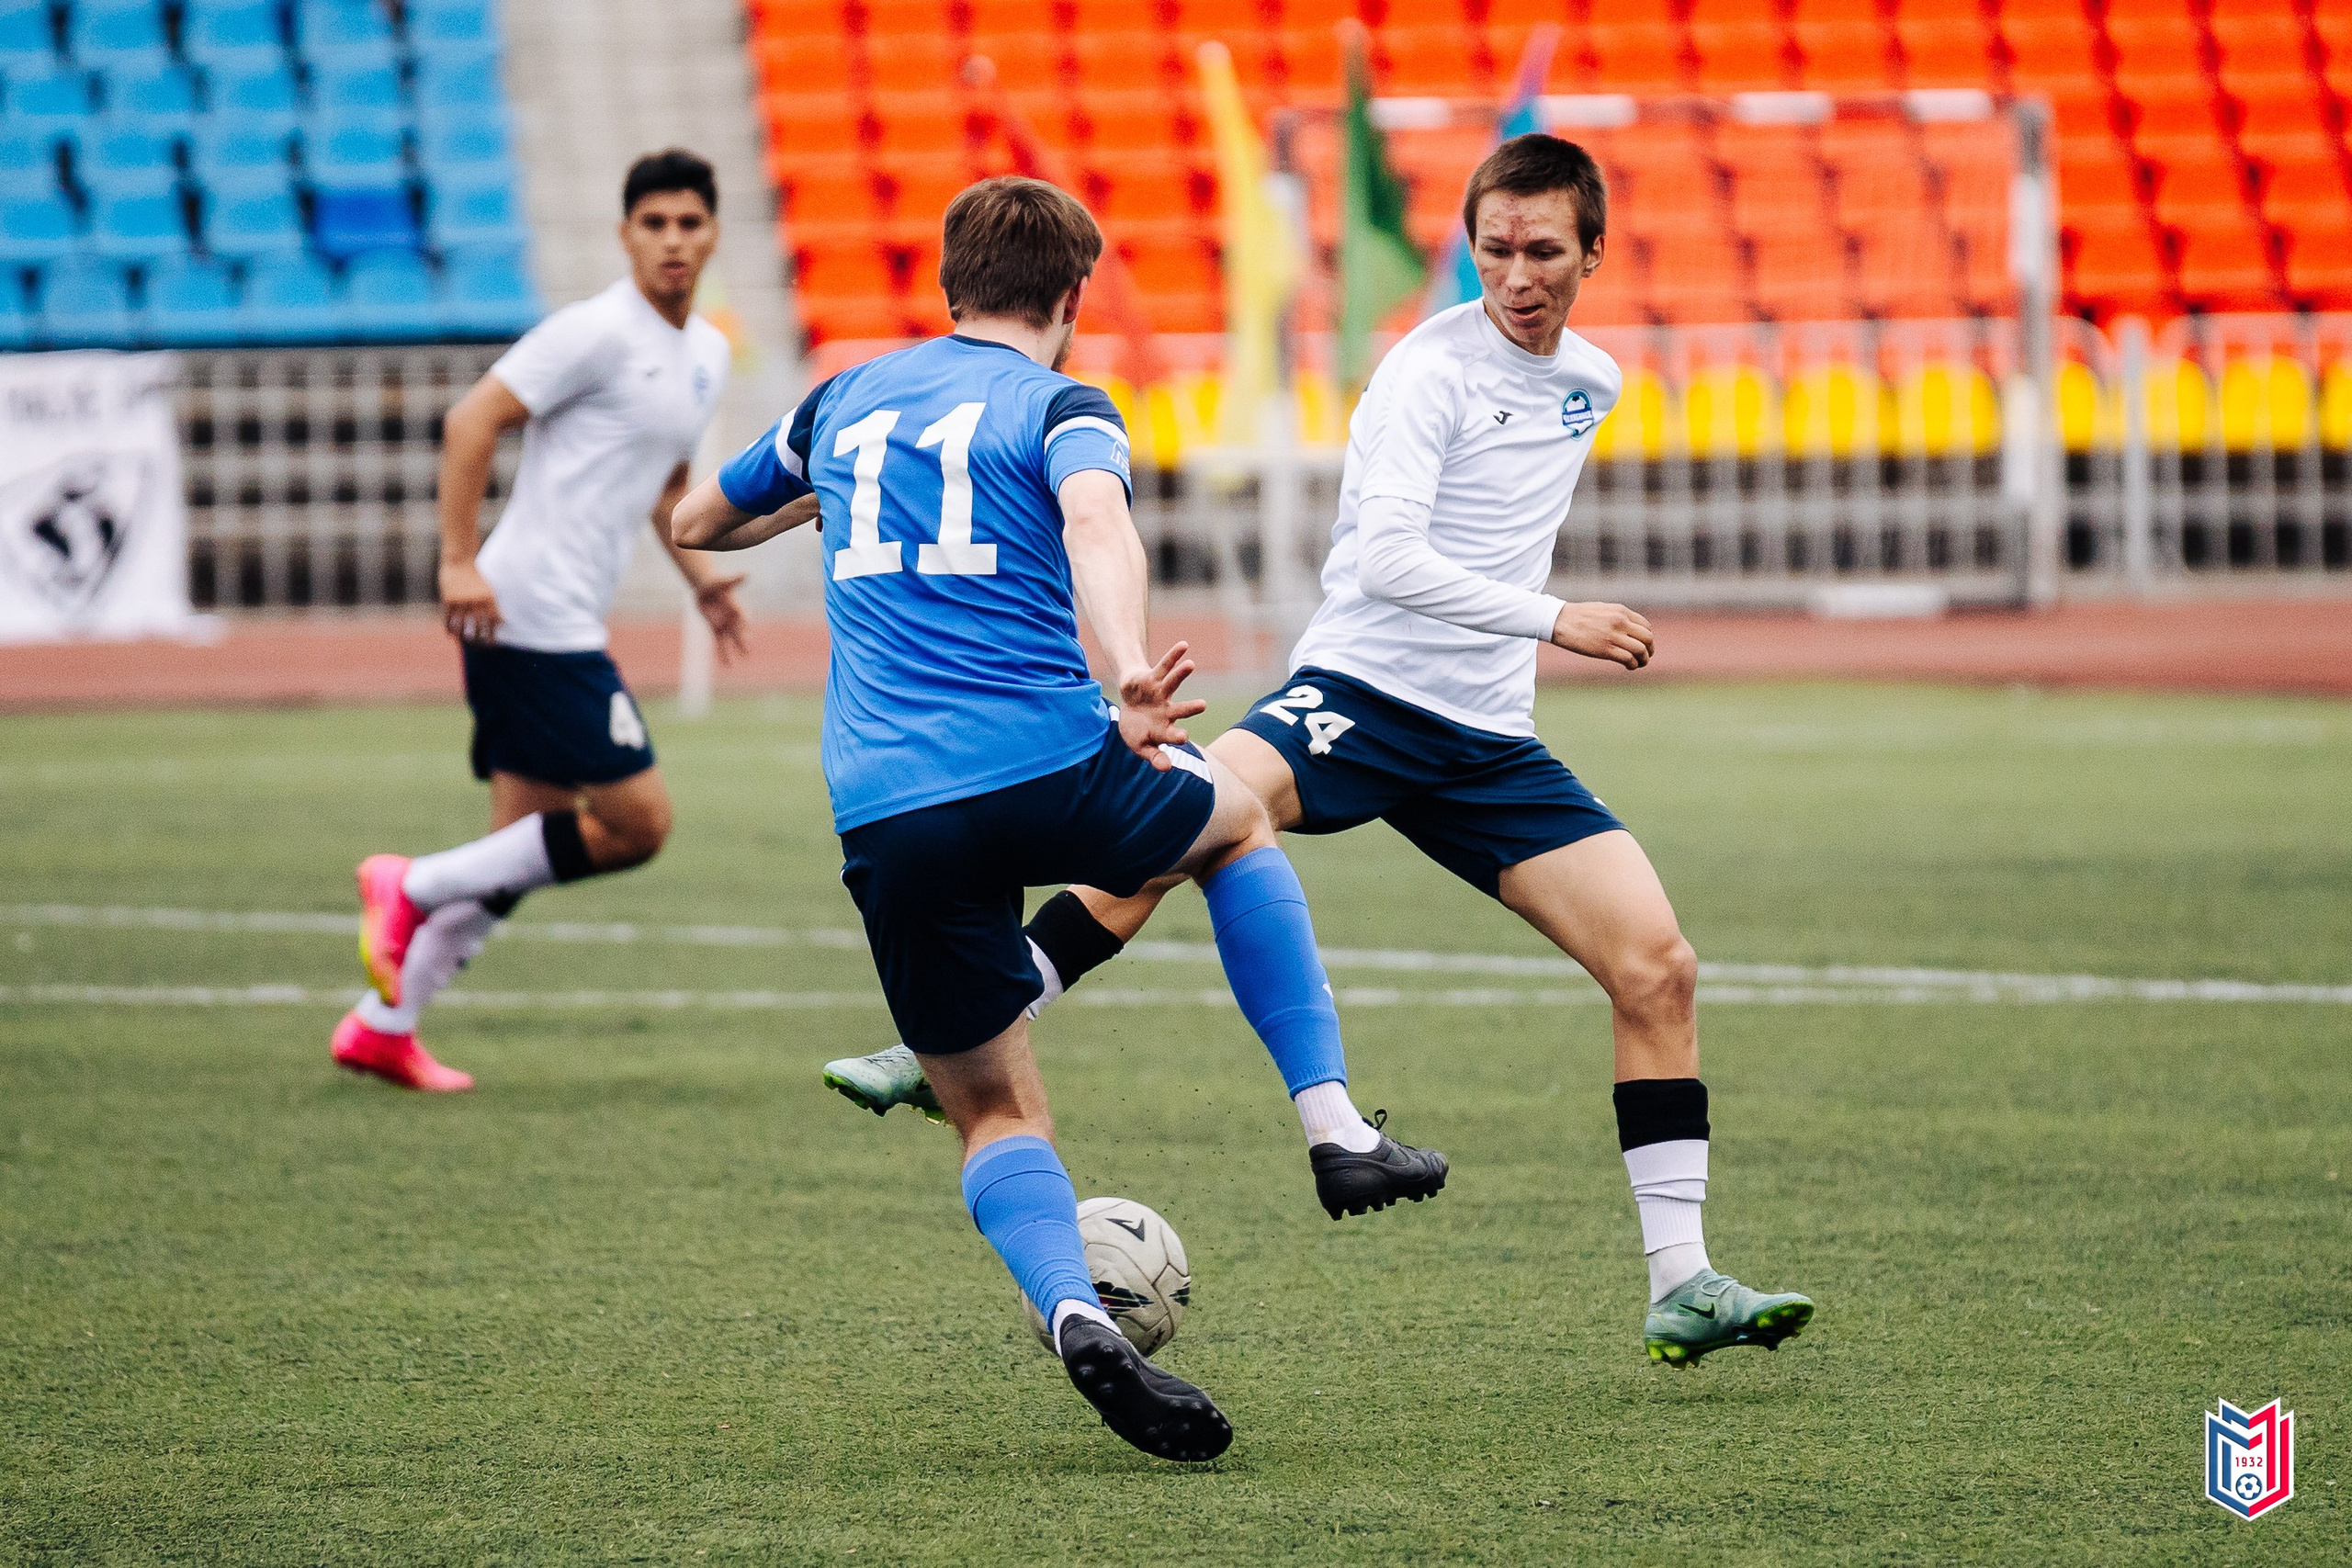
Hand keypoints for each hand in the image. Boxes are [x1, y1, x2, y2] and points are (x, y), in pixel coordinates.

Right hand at [439, 558, 501, 643]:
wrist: (460, 560)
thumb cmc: (477, 577)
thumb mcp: (489, 590)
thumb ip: (494, 606)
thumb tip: (503, 621)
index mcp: (488, 599)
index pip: (493, 622)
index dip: (492, 635)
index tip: (492, 645)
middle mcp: (476, 601)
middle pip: (477, 627)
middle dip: (478, 641)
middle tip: (477, 648)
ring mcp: (461, 601)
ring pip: (462, 626)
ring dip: (462, 637)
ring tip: (464, 642)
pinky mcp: (449, 600)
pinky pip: (449, 619)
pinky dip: (450, 629)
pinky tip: (451, 635)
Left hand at [694, 574, 749, 664]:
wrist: (708, 588)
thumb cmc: (717, 583)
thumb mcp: (723, 582)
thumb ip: (734, 580)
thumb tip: (747, 574)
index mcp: (736, 607)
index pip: (741, 615)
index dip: (742, 619)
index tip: (744, 623)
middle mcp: (732, 619)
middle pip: (738, 632)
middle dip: (742, 641)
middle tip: (748, 652)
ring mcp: (724, 626)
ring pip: (729, 641)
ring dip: (732, 651)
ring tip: (734, 664)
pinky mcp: (715, 630)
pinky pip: (718, 643)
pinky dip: (722, 654)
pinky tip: (726, 665)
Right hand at [1115, 641, 1207, 768]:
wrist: (1129, 708)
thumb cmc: (1138, 731)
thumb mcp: (1140, 746)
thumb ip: (1153, 757)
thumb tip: (1167, 769)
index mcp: (1163, 729)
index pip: (1171, 734)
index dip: (1176, 736)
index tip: (1183, 737)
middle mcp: (1166, 711)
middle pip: (1179, 709)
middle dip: (1189, 708)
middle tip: (1203, 705)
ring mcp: (1160, 694)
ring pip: (1172, 683)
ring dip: (1181, 674)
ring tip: (1191, 664)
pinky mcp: (1152, 678)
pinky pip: (1163, 666)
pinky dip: (1173, 656)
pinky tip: (1184, 645)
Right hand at [1550, 601, 1653, 669]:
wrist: (1560, 621)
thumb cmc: (1578, 616)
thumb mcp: (1603, 609)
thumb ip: (1618, 617)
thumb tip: (1629, 629)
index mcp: (1621, 611)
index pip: (1646, 626)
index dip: (1647, 637)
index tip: (1643, 645)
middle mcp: (1620, 622)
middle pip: (1647, 638)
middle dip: (1650, 649)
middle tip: (1646, 656)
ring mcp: (1613, 636)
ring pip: (1641, 650)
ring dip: (1644, 660)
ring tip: (1639, 664)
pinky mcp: (1605, 650)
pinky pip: (1628, 659)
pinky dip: (1632, 665)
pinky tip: (1629, 667)